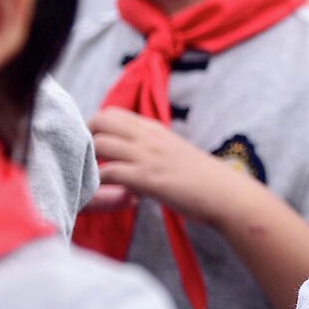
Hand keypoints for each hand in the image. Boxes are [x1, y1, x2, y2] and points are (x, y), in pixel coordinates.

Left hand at [89, 108, 260, 223]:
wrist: (224, 194)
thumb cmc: (201, 179)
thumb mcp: (174, 153)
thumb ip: (151, 150)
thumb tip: (131, 161)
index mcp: (153, 129)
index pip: (111, 113)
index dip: (95, 129)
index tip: (92, 149)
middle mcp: (148, 137)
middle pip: (99, 120)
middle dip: (84, 139)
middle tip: (86, 163)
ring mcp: (147, 156)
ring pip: (99, 143)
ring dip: (88, 161)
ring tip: (91, 179)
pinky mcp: (146, 178)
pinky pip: (107, 173)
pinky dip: (97, 184)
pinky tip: (102, 195)